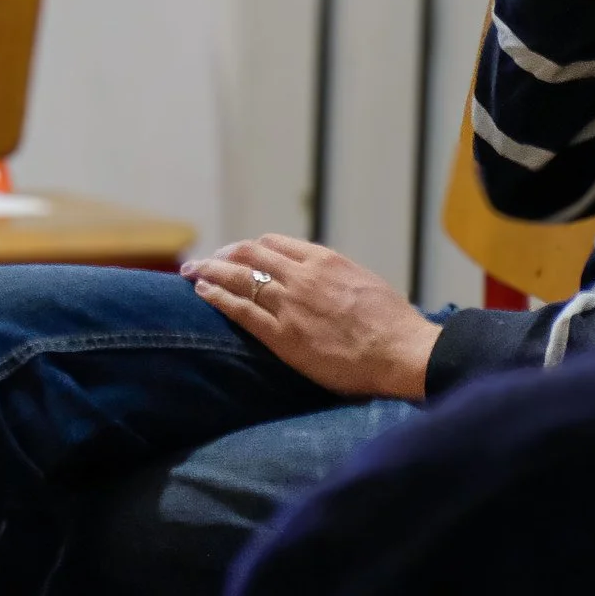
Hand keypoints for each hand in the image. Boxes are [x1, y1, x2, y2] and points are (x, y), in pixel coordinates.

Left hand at [184, 235, 440, 399]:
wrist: (403, 351)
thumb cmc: (393, 324)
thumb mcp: (364, 283)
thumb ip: (335, 277)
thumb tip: (321, 280)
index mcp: (323, 261)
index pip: (274, 244)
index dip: (250, 248)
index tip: (238, 253)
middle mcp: (301, 276)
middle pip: (248, 254)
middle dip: (222, 255)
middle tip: (204, 261)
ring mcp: (289, 304)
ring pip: (237, 277)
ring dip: (209, 271)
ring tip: (191, 272)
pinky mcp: (282, 334)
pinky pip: (240, 309)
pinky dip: (217, 297)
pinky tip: (203, 293)